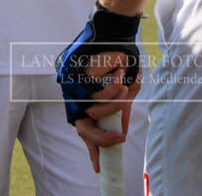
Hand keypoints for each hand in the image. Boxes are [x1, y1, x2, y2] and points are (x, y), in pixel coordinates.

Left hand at [75, 60, 138, 174]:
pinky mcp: (76, 77)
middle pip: (83, 129)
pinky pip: (96, 96)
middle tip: (120, 137)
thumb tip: (120, 133)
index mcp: (89, 101)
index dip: (93, 148)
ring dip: (114, 105)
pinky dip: (112, 89)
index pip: (86, 128)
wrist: (119, 34)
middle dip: (103, 138)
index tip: (99, 166)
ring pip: (93, 113)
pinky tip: (119, 75)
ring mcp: (75, 87)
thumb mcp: (126, 90)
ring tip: (124, 89)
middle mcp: (79, 97)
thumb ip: (120, 111)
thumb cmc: (122, 59)